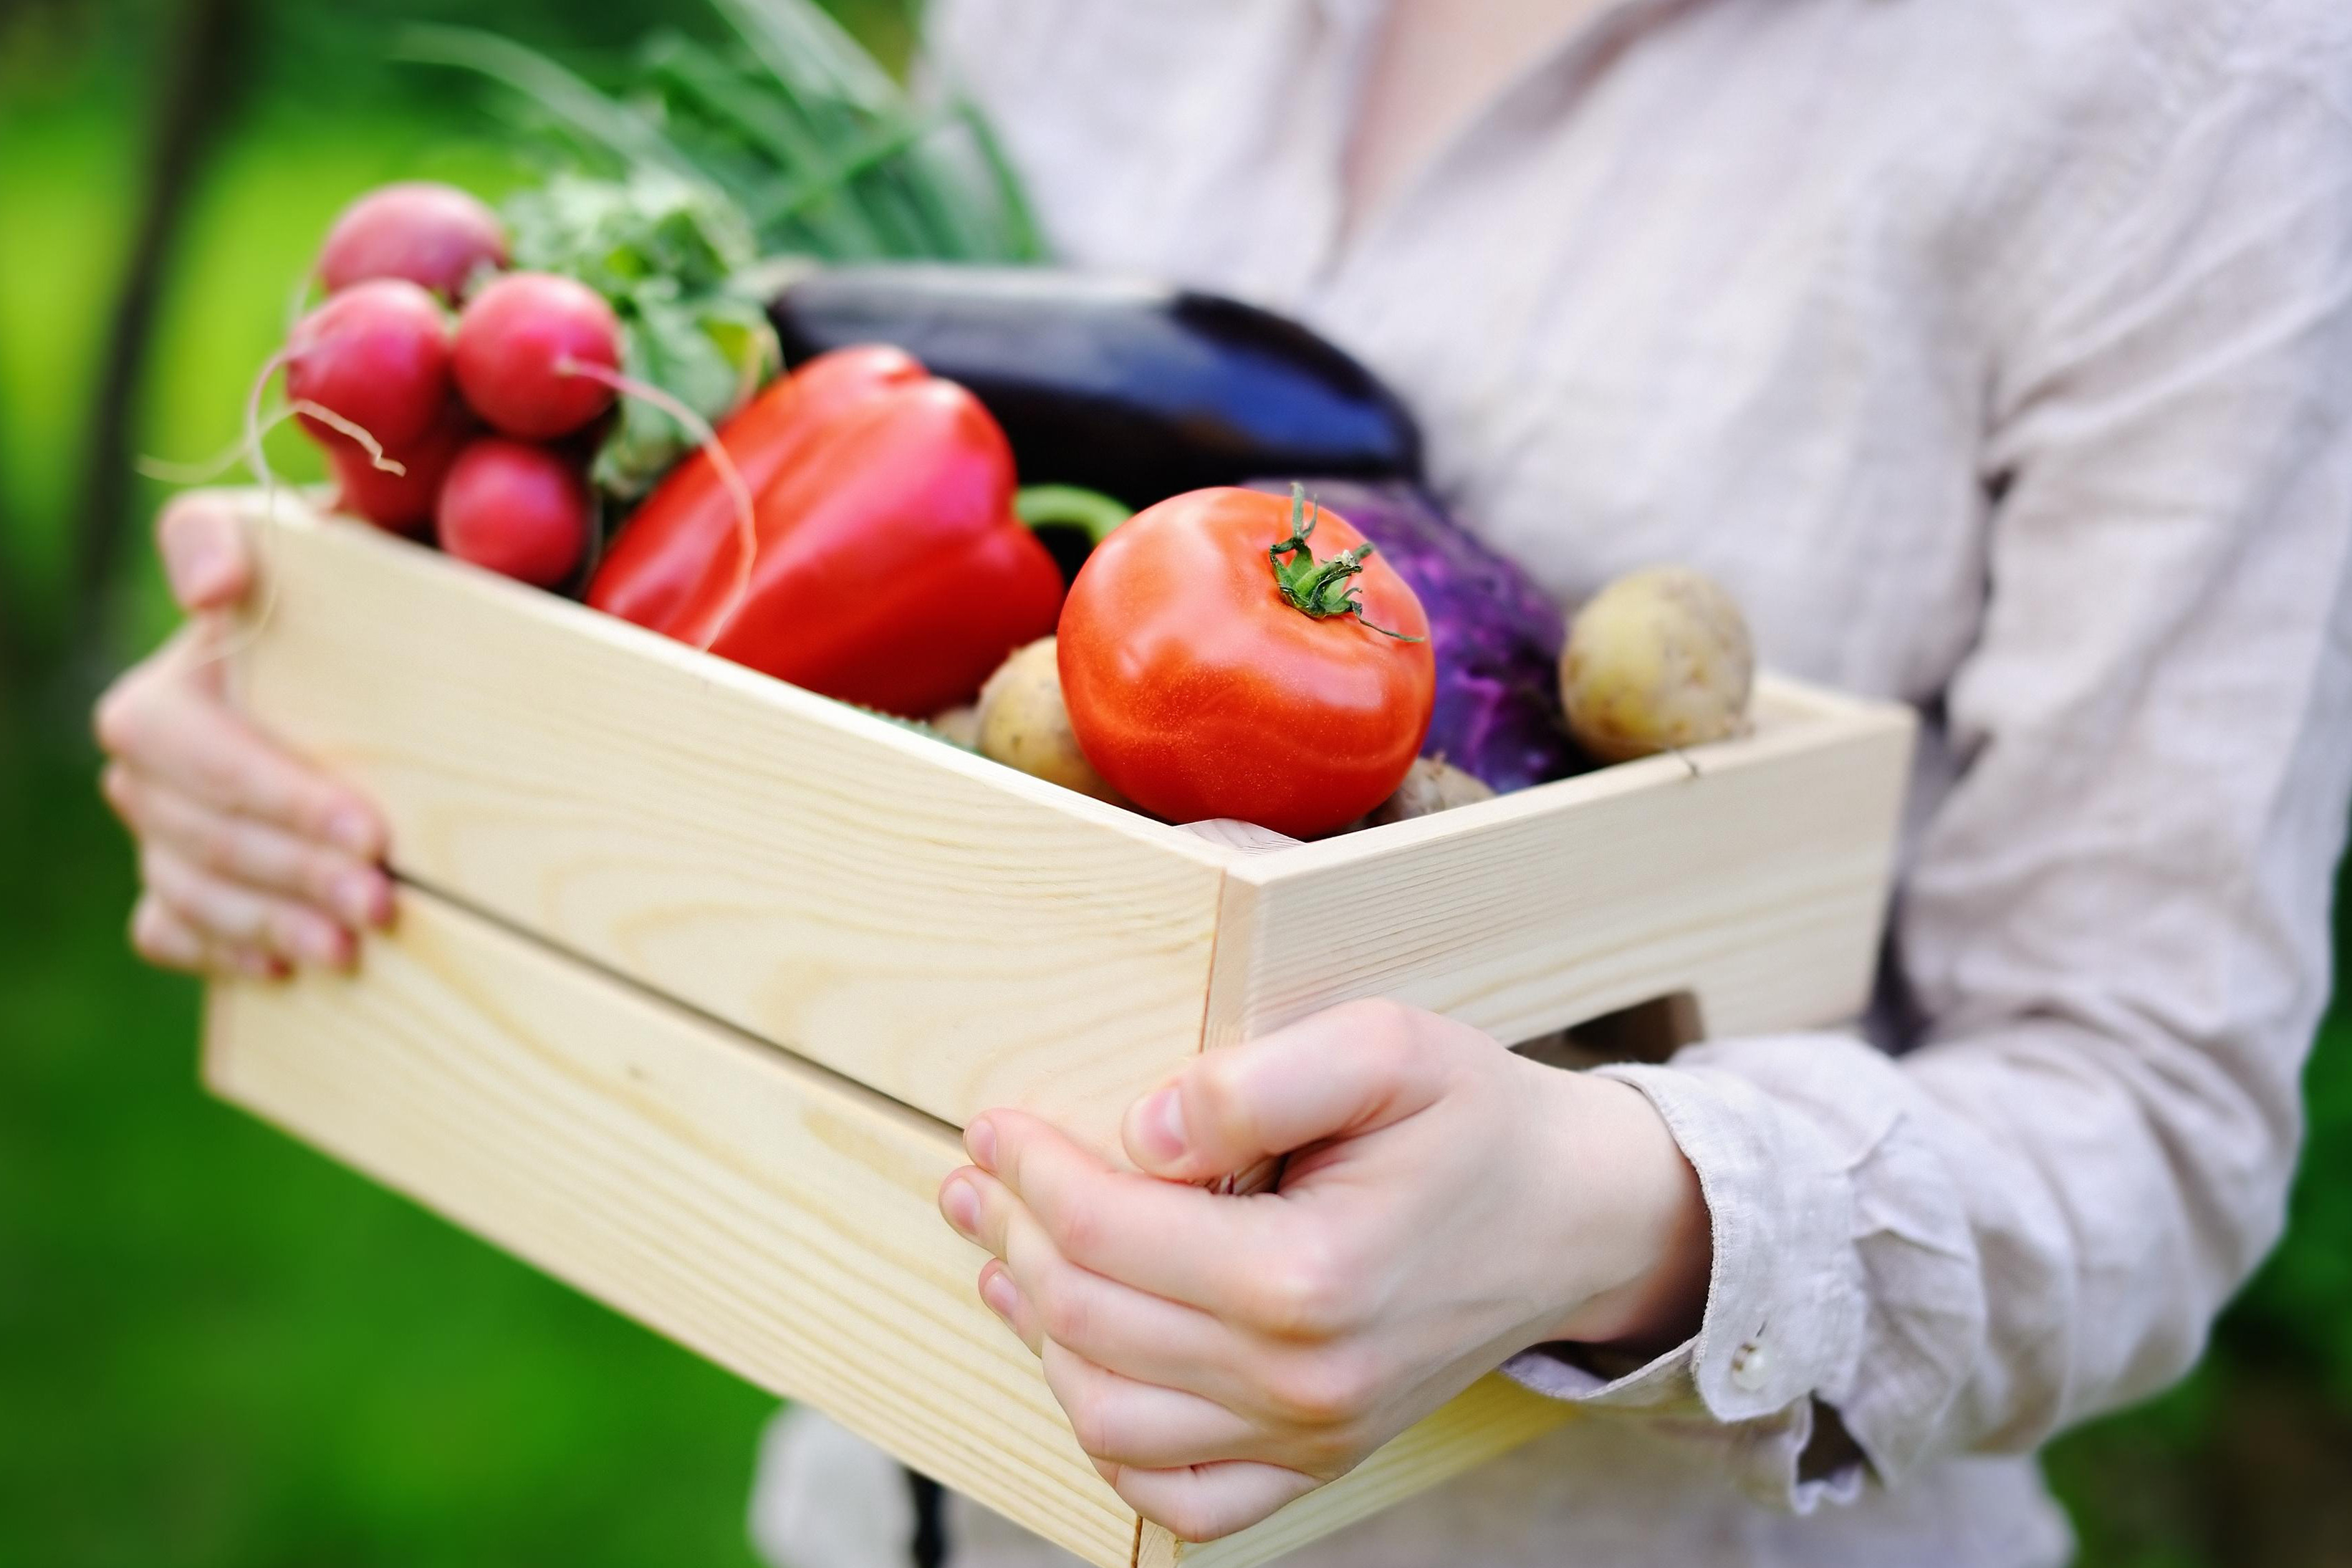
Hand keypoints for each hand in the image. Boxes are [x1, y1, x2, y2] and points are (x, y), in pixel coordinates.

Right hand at [93, 493, 393, 976]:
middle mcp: (156, 732)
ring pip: (183, 876)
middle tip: (382, 899)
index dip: (268, 788)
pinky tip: (286, 968)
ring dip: (269, 919)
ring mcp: (159, 805)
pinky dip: (221, 949)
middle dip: (292, 866)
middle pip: (193, 817)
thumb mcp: (359, 543)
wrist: (403, 650)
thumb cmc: (386, 591)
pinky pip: (168, 922)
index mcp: (190, 660)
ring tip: (352, 946)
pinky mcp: (176, 866)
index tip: (367, 829)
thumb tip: (211, 586)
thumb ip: (278, 537)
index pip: (180, 732)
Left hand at [937, 998, 1710, 1541]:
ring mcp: (1314, 1436)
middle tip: (978, 1175)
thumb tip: (1142, 1132)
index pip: (1108, 1232)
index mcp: (1314, 1276)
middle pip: (1092, 1320)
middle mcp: (1308, 1380)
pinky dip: (1107, 1435)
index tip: (997, 1125)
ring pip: (1109, 1415)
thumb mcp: (1388, 1046)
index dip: (1034, 1172)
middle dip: (1015, 1235)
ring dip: (1036, 1329)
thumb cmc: (1475, 1119)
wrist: (1574, 1215)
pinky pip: (1178, 1492)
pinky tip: (1077, 1358)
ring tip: (1003, 1252)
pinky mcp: (1320, 1460)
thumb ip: (1258, 1082)